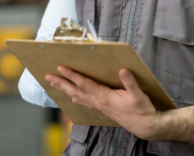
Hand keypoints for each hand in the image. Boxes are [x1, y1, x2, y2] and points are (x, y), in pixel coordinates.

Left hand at [45, 67, 165, 139]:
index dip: (73, 75)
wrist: (145, 126)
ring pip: (78, 97)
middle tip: (48, 77)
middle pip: (76, 91)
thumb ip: (130, 82)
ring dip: (66, 90)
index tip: (61, 68)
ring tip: (55, 84)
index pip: (85, 84)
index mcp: (105, 97)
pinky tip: (73, 99)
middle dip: (62, 83)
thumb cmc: (141, 110)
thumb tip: (123, 69)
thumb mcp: (139, 94)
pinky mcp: (103, 109)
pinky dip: (77, 99)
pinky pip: (86, 102)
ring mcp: (100, 106)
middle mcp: (99, 102)